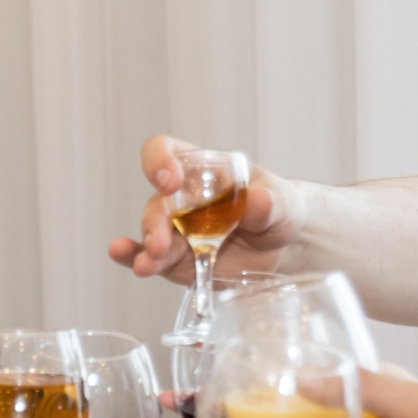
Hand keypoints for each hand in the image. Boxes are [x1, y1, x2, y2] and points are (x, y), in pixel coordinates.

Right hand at [107, 133, 302, 282]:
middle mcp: (182, 198)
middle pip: (157, 202)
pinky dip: (136, 259)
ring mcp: (176, 230)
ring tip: (148, 265)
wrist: (283, 249)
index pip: (167, 152)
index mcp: (203, 170)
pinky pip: (150, 257)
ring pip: (152, 234)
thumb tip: (258, 200)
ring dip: (149, 249)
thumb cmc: (279, 210)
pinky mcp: (176, 259)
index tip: (169, 181)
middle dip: (156, 222)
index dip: (159, 161)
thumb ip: (271, 202)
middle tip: (160, 244)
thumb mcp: (283, 203)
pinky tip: (134, 263)